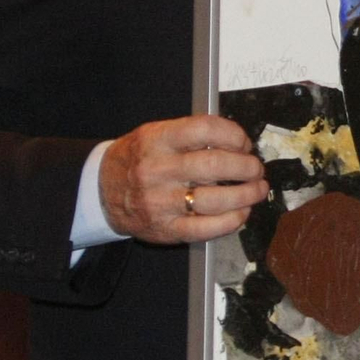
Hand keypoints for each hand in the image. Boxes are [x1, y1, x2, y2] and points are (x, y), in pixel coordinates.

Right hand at [98, 114, 266, 242]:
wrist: (102, 190)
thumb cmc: (137, 159)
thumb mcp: (155, 133)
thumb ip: (191, 134)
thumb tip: (236, 140)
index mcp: (157, 140)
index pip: (205, 130)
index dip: (233, 134)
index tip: (243, 142)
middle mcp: (158, 170)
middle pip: (214, 165)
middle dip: (246, 166)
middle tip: (256, 168)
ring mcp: (162, 202)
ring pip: (215, 200)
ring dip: (246, 194)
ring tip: (257, 189)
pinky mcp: (166, 229)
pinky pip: (206, 228)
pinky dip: (231, 221)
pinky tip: (241, 213)